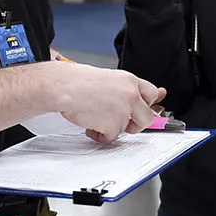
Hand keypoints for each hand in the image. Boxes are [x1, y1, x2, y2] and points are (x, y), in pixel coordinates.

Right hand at [49, 61, 166, 141]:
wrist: (64, 87)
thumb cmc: (78, 81)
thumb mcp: (107, 78)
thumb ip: (123, 90)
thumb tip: (133, 101)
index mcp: (129, 81)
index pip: (152, 93)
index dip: (148, 104)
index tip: (147, 109)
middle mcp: (130, 95)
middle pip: (148, 117)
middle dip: (138, 124)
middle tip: (126, 123)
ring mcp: (123, 111)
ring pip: (126, 128)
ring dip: (112, 127)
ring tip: (96, 117)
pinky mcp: (113, 125)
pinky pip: (112, 137)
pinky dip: (101, 134)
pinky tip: (91, 125)